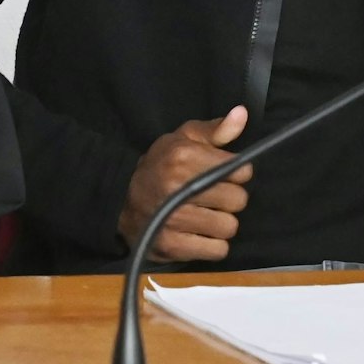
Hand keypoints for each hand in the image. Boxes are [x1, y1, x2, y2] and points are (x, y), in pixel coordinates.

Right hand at [118, 106, 251, 262]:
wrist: (121, 199)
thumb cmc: (162, 166)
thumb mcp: (184, 140)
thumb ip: (217, 129)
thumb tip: (242, 113)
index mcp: (183, 156)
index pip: (241, 171)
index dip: (237, 174)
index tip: (224, 175)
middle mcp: (177, 187)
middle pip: (238, 200)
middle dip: (229, 199)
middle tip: (212, 197)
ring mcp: (173, 219)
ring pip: (229, 227)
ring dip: (221, 223)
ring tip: (204, 215)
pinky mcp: (172, 246)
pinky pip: (218, 250)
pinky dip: (212, 244)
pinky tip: (198, 233)